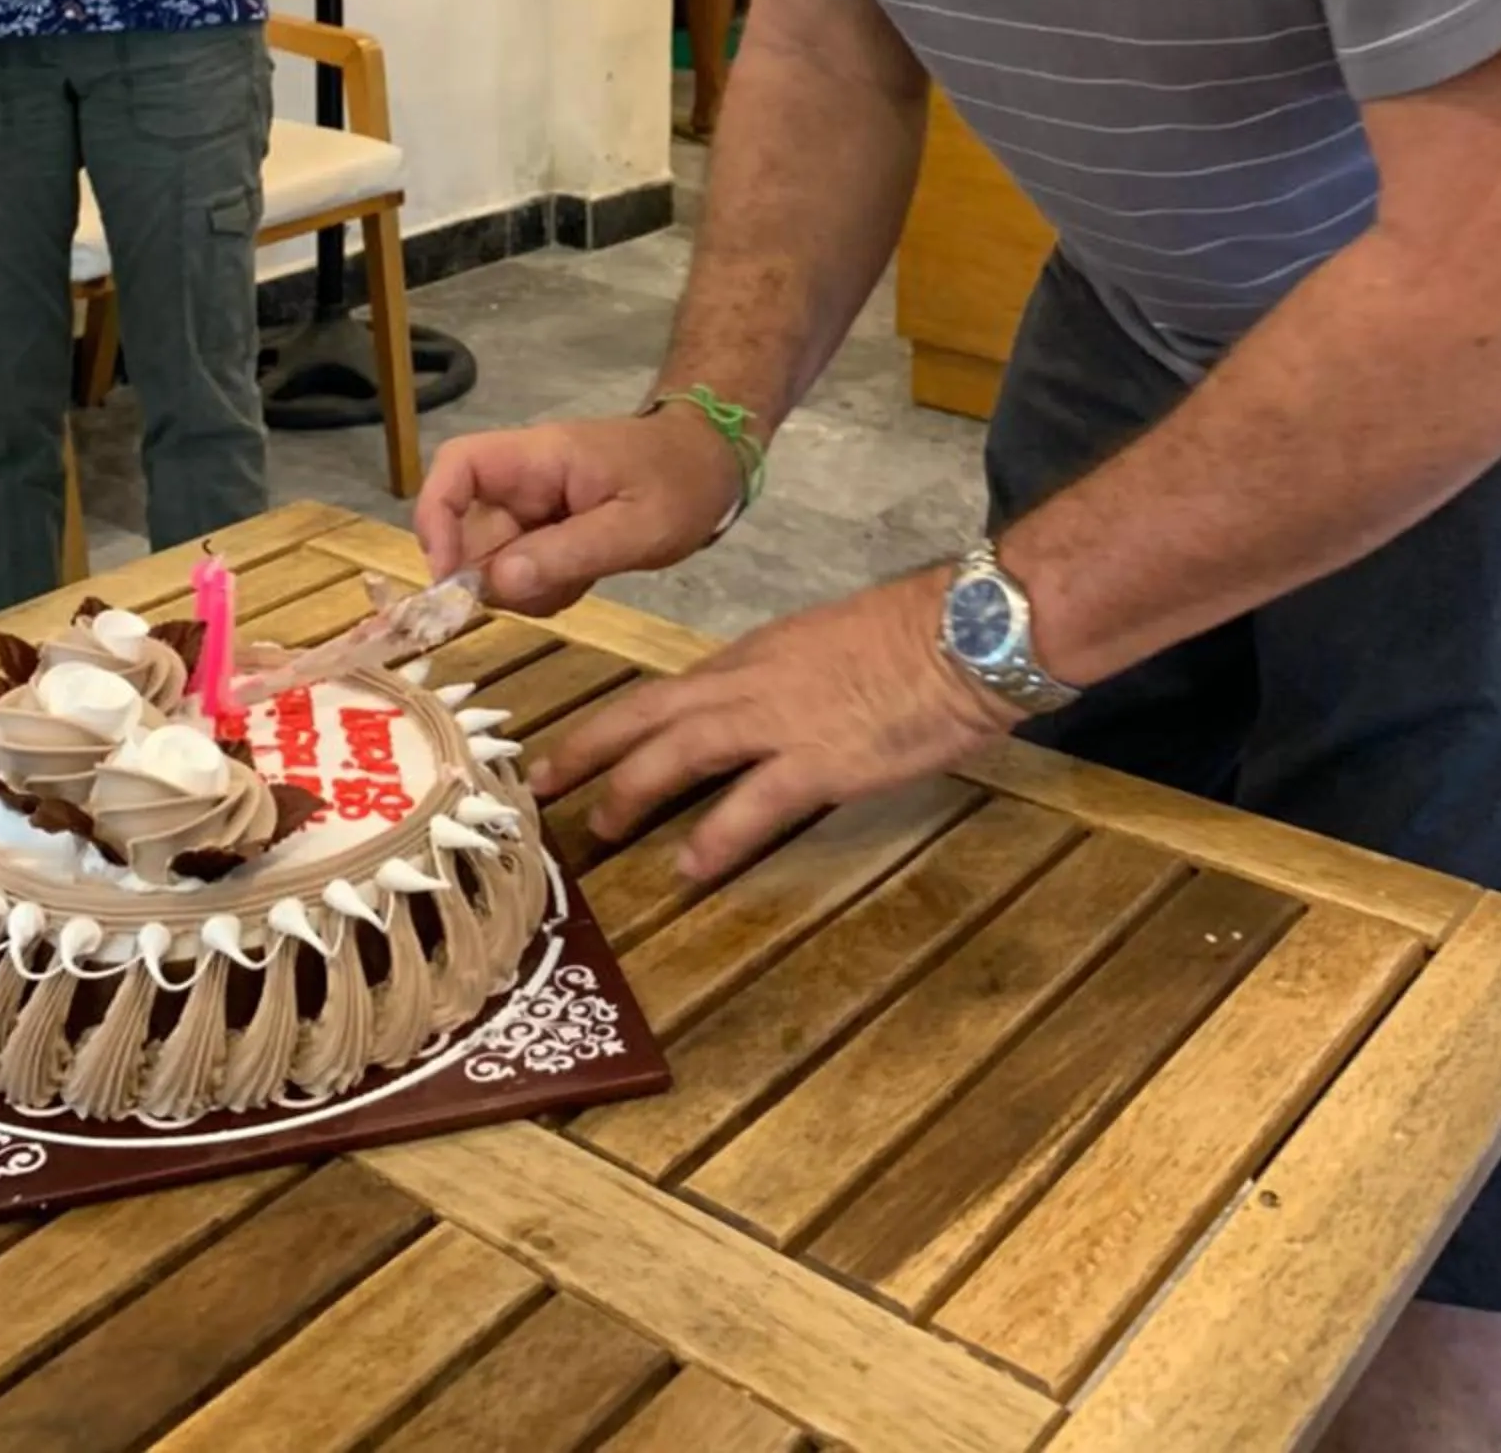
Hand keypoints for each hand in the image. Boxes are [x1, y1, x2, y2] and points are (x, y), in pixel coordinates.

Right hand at [414, 408, 740, 615]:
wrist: (713, 464)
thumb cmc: (681, 482)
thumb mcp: (637, 526)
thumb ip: (568, 553)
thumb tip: (496, 584)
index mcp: (538, 459)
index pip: (456, 467)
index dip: (435, 517)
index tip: (449, 578)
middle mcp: (523, 481)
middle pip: (469, 530)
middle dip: (497, 576)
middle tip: (553, 588)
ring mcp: (533, 507)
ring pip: (495, 561)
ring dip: (527, 587)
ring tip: (581, 579)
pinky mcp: (547, 533)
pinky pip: (523, 573)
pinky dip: (546, 589)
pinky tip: (585, 579)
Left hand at [528, 571, 1016, 881]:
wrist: (962, 634)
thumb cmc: (908, 637)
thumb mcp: (822, 648)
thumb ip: (779, 681)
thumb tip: (751, 717)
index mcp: (749, 657)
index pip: (662, 693)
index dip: (609, 723)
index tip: (567, 748)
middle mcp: (747, 683)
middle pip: (646, 715)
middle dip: (586, 748)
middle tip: (538, 785)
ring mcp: (780, 721)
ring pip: (680, 752)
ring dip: (632, 790)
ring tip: (598, 828)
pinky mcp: (820, 760)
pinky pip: (754, 802)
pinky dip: (718, 835)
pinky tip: (691, 866)